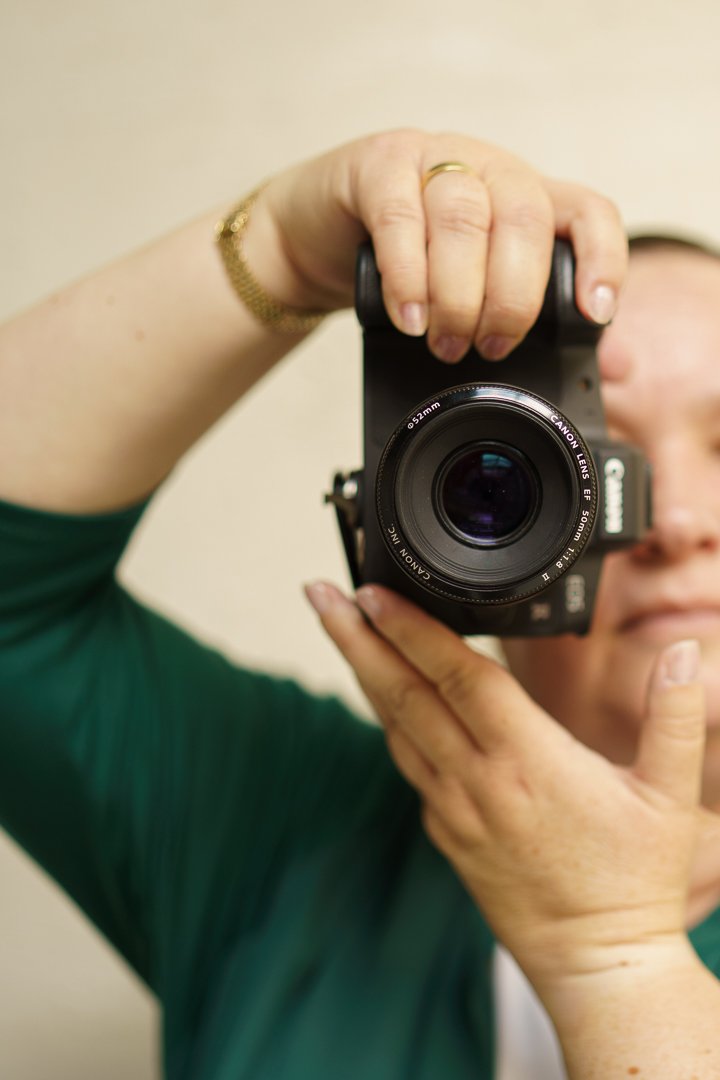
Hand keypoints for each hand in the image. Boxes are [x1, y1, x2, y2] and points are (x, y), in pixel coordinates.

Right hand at [248, 130, 627, 359]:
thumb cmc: (401, 268)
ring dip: (457, 295)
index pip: (587, 211)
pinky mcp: (377, 166)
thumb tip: (613, 365)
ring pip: (464, 218)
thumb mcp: (470, 295)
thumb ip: (531, 322)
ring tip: (444, 342)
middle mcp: (488, 169)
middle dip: (512, 298)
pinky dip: (407, 278)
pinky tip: (407, 318)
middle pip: (524, 219)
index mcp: (525, 198)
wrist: (316, 237)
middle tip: (489, 347)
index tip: (594, 314)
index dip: (602, 259)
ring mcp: (432, 159)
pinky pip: (400, 217)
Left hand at [305, 581, 706, 1006]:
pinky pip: (409, 765)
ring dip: (364, 674)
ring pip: (396, 727)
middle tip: (318, 593)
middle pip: (401, 694)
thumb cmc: (633, 882)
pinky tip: (386, 697)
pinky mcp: (446, 834)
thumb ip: (675, 716)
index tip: (374, 592)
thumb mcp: (669, 795)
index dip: (411, 628)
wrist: (595, 967)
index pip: (456, 674)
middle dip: (355, 637)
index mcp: (527, 759)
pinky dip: (393, 721)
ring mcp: (453, 810)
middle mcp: (476, 781)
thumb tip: (684, 650)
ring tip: (342, 630)